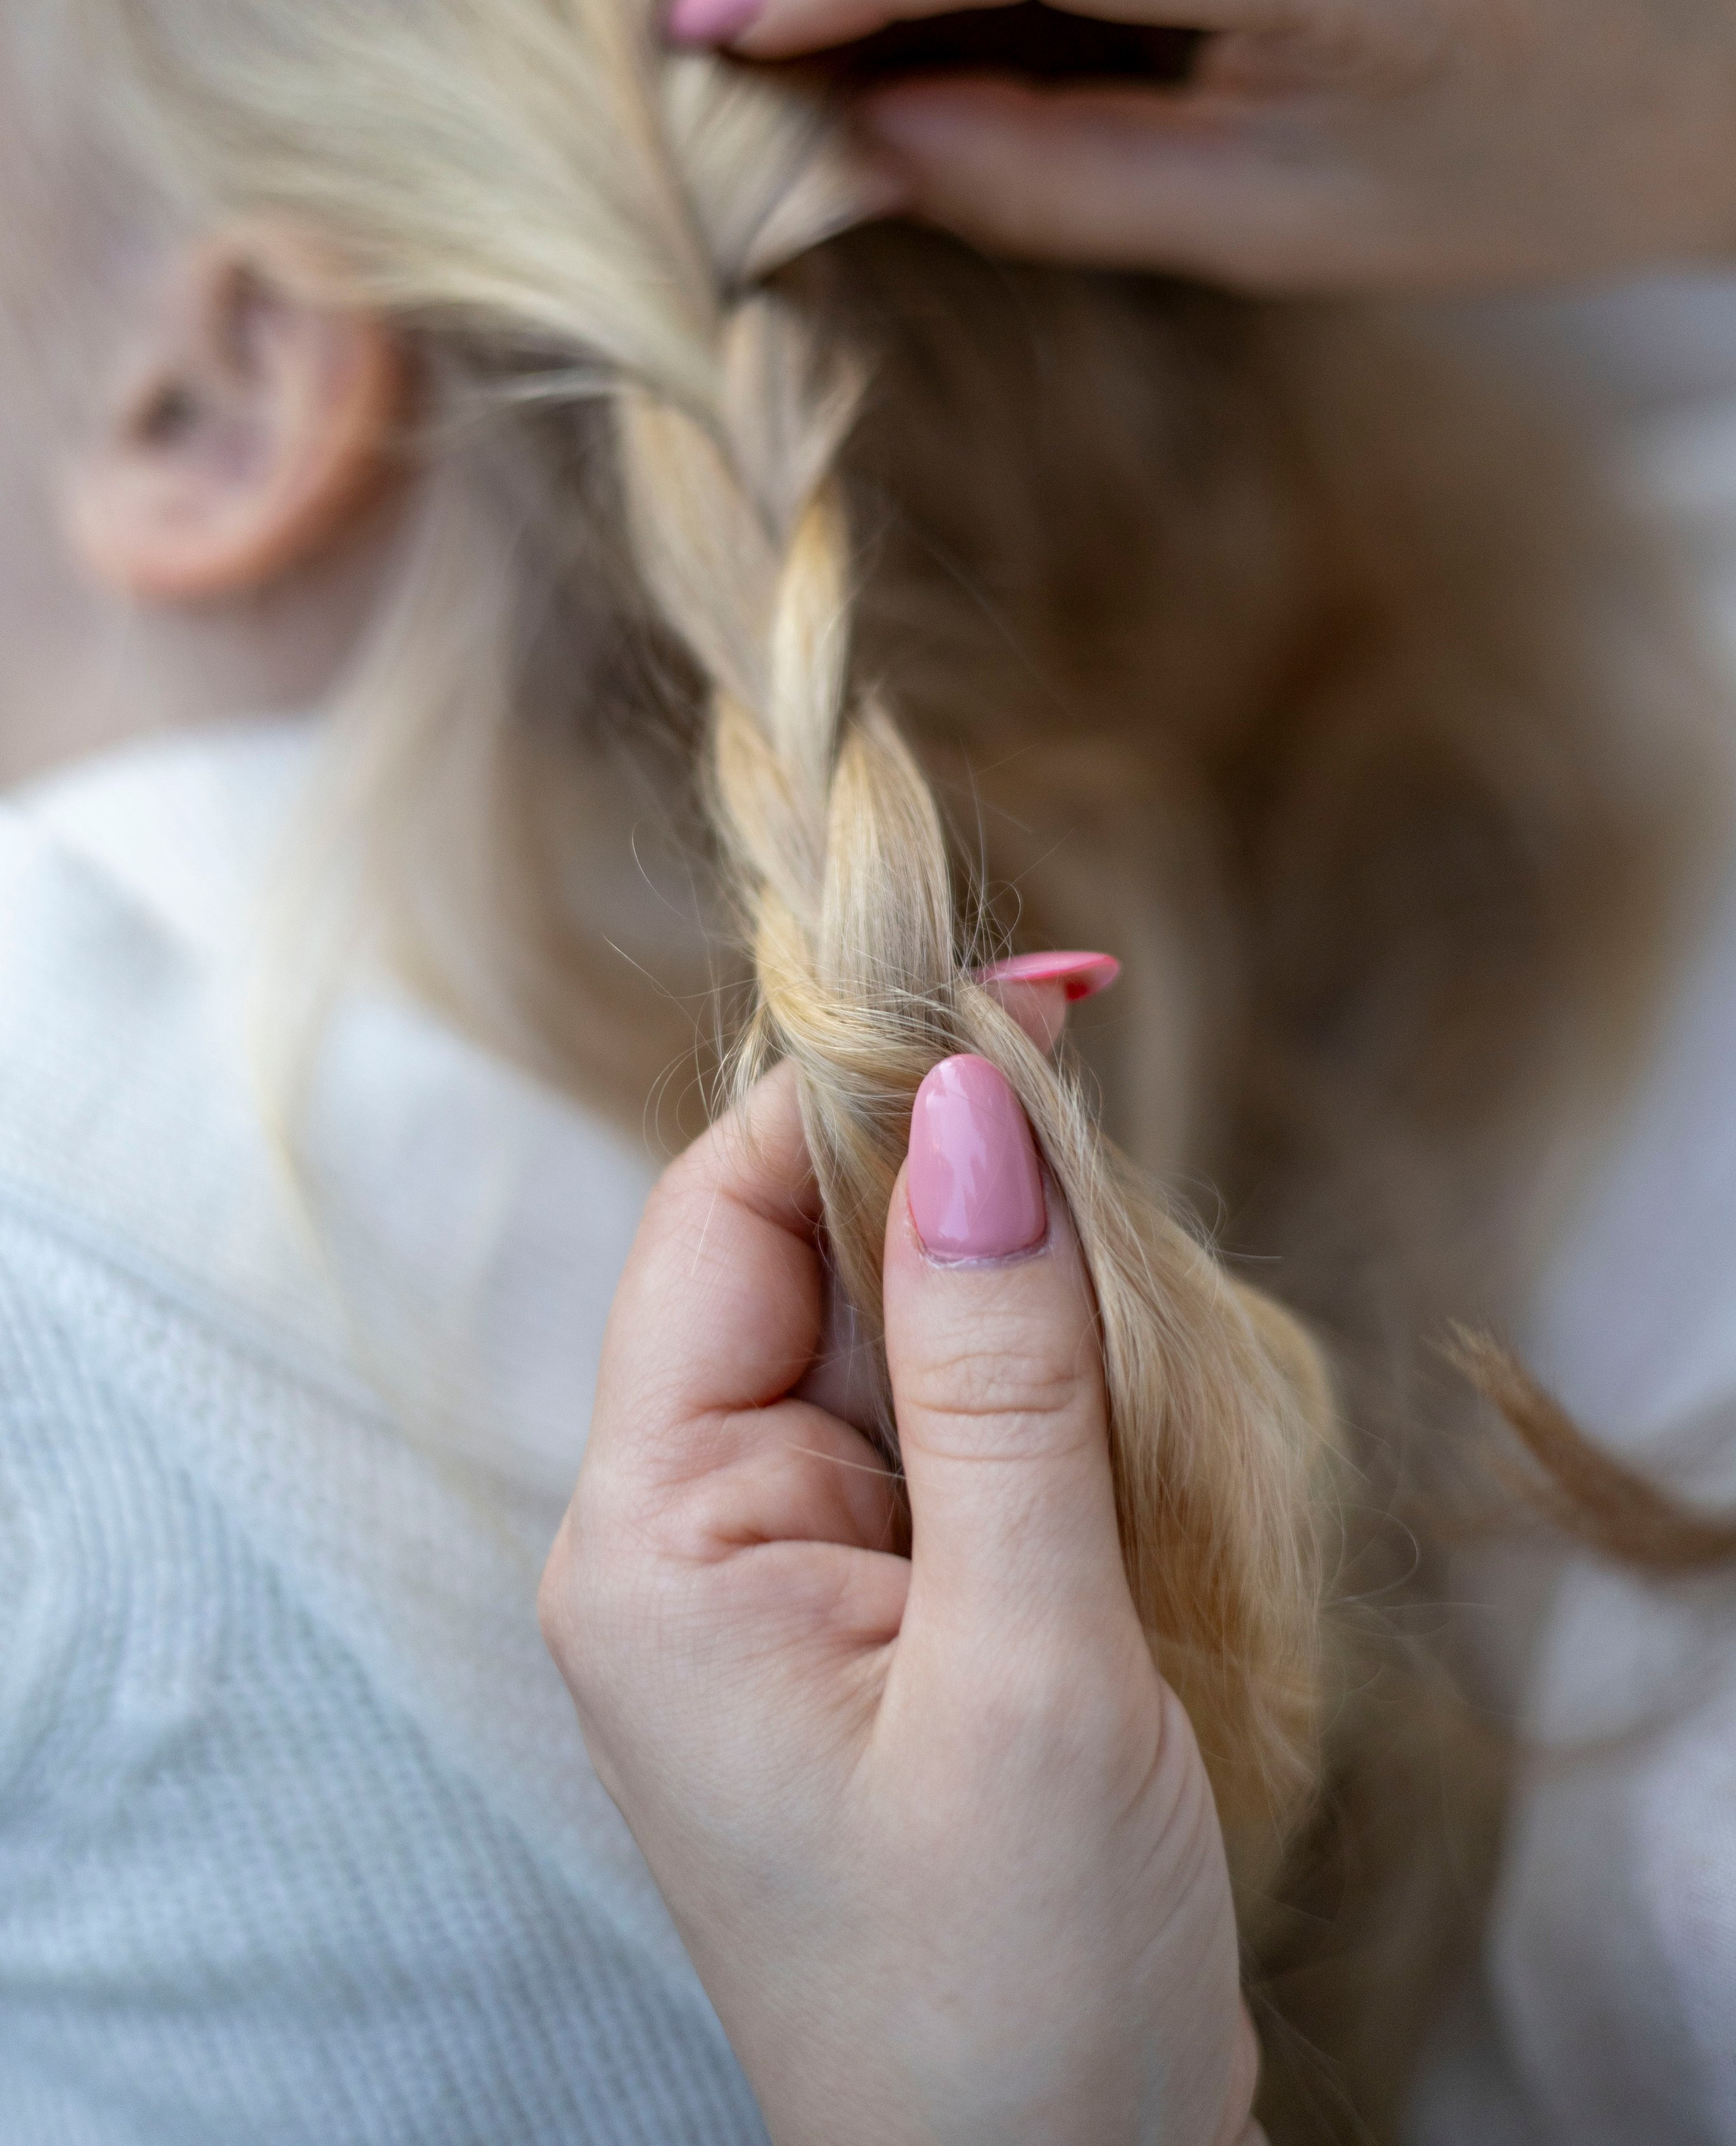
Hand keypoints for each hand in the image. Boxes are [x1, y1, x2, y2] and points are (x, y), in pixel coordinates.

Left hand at [539, 1054, 1259, 2145]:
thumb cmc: (1014, 1983)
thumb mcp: (1029, 1658)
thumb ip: (997, 1371)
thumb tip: (970, 1105)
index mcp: (653, 1539)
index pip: (722, 1219)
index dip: (860, 1089)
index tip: (1028, 1003)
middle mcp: (688, 1537)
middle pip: (805, 1261)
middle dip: (959, 1191)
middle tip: (1120, 1142)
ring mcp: (781, 1578)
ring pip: (886, 1338)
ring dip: (1018, 1300)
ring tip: (1143, 1324)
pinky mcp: (872, 1616)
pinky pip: (938, 1436)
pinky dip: (1036, 1395)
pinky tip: (1125, 1408)